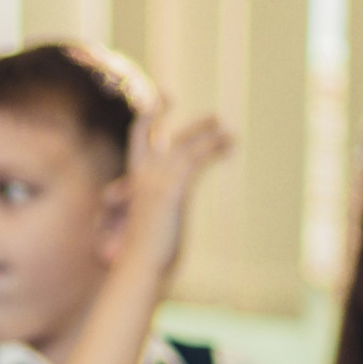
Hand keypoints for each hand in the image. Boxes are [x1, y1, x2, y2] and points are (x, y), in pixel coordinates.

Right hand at [109, 106, 233, 277]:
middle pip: (146, 131)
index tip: (157, 103)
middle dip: (156, 110)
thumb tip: (162, 218)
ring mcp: (154, 182)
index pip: (137, 144)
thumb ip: (155, 216)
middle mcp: (141, 178)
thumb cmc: (142, 260)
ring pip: (181, 144)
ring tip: (227, 131)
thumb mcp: (148, 231)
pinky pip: (194, 159)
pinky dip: (213, 148)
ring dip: (205, 133)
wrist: (139, 269)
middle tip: (166, 94)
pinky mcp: (171, 190)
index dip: (146, 121)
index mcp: (134, 186)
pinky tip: (228, 143)